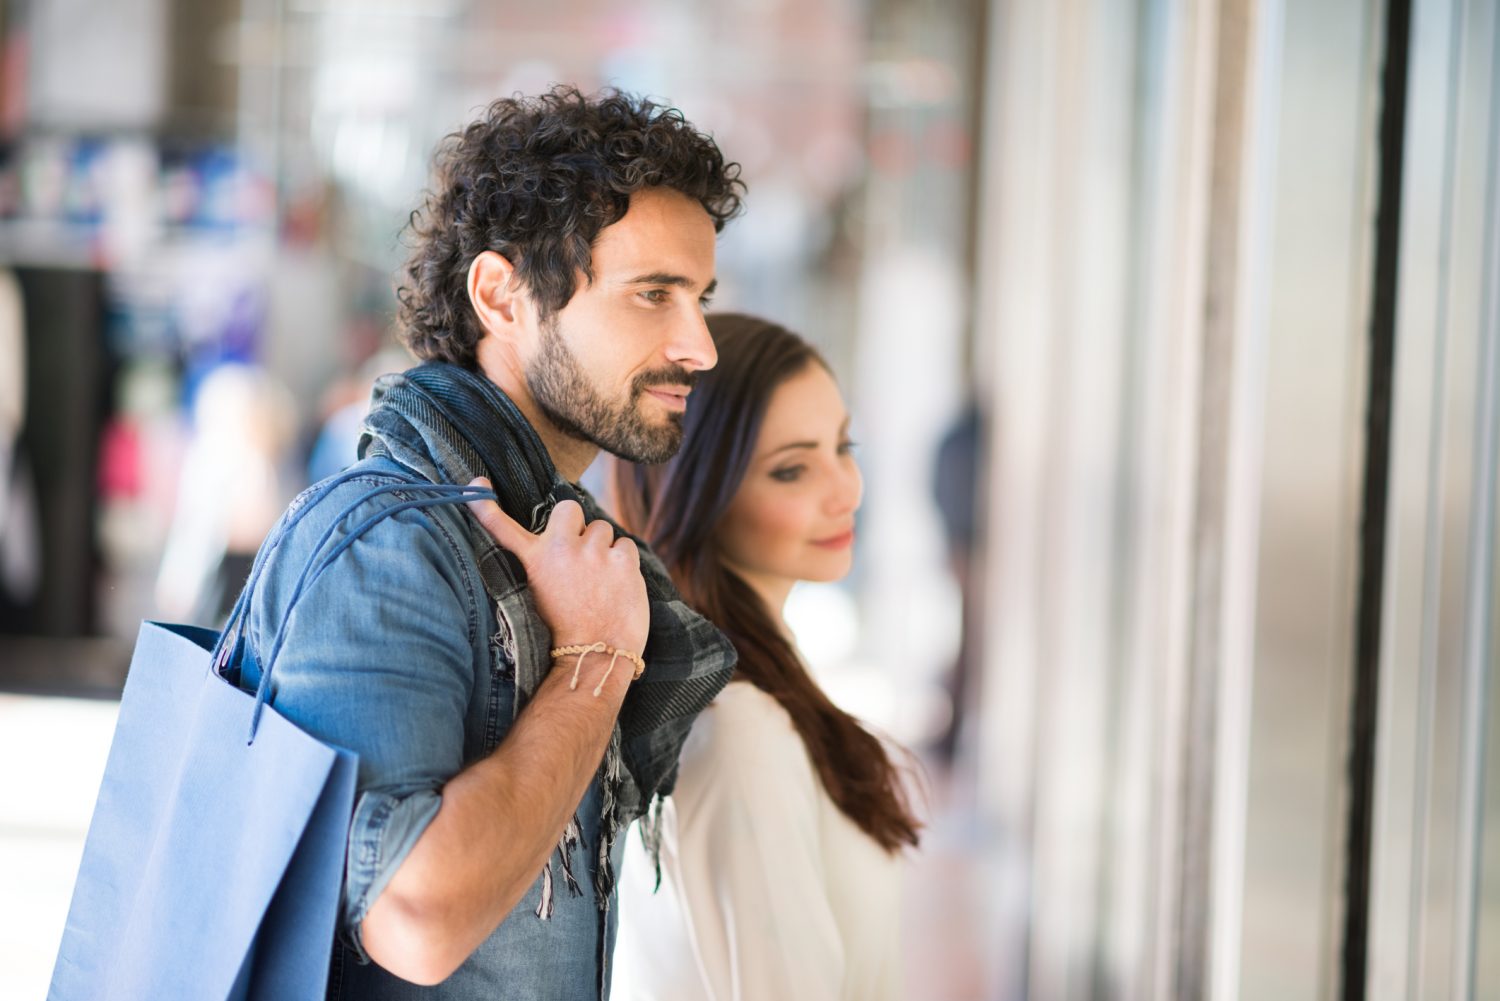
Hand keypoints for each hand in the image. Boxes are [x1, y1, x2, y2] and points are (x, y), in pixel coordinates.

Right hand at [465, 479, 648, 655]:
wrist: (594, 657)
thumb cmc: (568, 630)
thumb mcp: (539, 596)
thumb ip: (545, 564)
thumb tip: (560, 541)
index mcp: (534, 560)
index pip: (504, 528)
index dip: (486, 507)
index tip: (477, 484)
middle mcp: (561, 549)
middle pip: (569, 508)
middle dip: (576, 525)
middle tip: (580, 555)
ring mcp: (593, 552)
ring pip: (602, 528)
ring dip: (602, 548)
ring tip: (599, 579)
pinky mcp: (622, 560)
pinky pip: (625, 545)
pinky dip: (624, 562)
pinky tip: (618, 585)